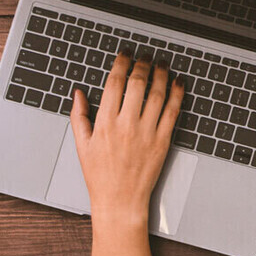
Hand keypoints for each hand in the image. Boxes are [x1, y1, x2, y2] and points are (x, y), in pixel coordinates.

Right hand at [72, 55, 183, 225]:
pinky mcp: (163, 141)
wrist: (120, 200)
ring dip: (161, 74)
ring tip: (162, 64)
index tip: (126, 54)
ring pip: (157, 94)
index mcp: (105, 123)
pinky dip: (177, 94)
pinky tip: (177, 83)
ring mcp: (147, 132)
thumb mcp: (82, 145)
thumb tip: (78, 92)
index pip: (115, 83)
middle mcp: (126, 125)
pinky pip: (172, 112)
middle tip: (146, 55)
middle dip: (142, 64)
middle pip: (138, 83)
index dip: (122, 63)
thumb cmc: (100, 175)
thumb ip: (79, 115)